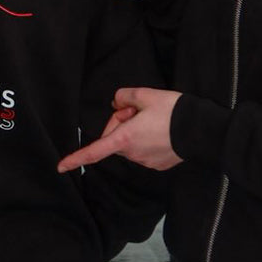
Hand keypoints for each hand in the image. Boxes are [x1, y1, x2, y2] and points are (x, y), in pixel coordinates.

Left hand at [58, 86, 182, 171]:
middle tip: (138, 110)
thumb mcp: (145, 95)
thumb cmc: (172, 111)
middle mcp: (133, 154)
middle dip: (121, 123)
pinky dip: (147, 140)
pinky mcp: (157, 165)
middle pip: (115, 138)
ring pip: (130, 144)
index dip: (75, 157)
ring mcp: (145, 162)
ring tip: (154, 120)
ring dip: (134, 131)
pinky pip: (143, 151)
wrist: (201, 130)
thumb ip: (124, 96)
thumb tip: (116, 102)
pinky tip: (161, 131)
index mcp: (125, 138)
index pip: (95, 151)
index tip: (60, 167)